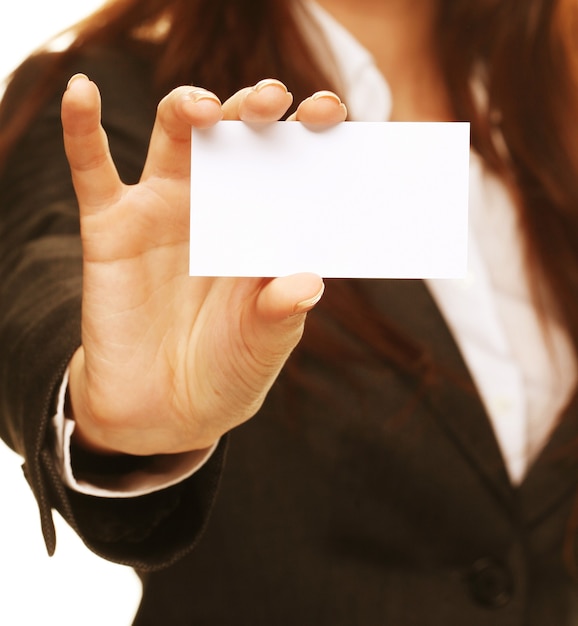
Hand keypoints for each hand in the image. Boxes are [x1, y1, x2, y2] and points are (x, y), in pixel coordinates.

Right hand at [61, 75, 346, 455]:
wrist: (165, 411)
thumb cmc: (226, 371)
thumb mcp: (262, 346)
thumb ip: (281, 314)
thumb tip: (308, 284)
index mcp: (263, 228)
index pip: (290, 165)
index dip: (310, 134)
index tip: (331, 115)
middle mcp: (218, 207)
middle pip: (239, 135)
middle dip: (258, 108)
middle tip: (278, 102)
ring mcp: (164, 212)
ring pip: (175, 136)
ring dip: (189, 107)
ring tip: (207, 110)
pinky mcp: (112, 228)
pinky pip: (91, 169)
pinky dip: (81, 129)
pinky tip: (81, 91)